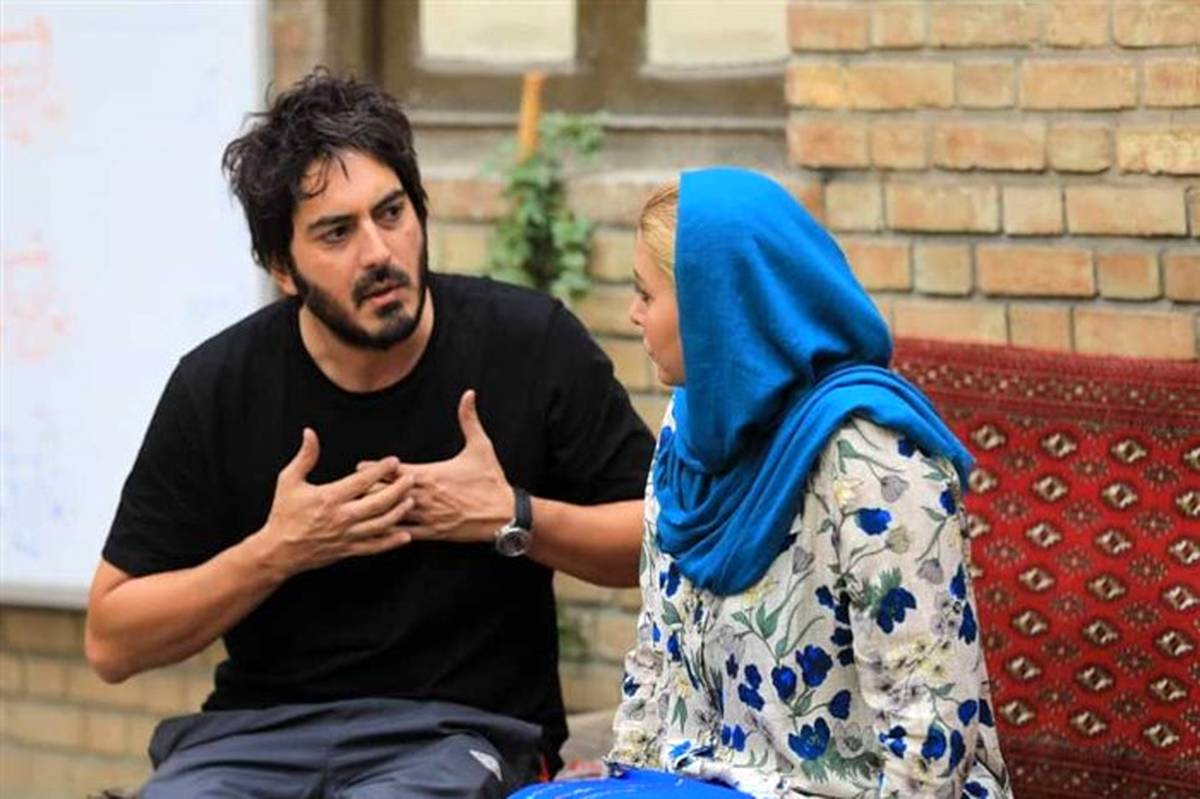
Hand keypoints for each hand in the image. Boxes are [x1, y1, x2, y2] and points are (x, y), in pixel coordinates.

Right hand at [252, 428, 415, 578]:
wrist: (279, 551)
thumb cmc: (284, 513)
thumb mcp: (288, 481)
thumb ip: (304, 457)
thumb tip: (310, 433)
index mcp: (329, 497)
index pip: (362, 481)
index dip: (381, 470)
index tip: (394, 461)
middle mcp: (341, 517)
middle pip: (378, 503)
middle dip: (398, 490)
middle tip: (411, 479)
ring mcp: (346, 535)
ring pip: (380, 525)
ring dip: (399, 513)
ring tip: (412, 501)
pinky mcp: (348, 550)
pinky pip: (374, 547)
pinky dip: (392, 542)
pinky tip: (406, 536)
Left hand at [358, 390, 513, 544]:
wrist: (504, 514)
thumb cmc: (491, 480)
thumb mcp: (481, 446)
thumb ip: (469, 419)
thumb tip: (468, 394)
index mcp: (430, 474)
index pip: (392, 470)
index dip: (374, 468)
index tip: (360, 466)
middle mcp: (423, 496)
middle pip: (384, 492)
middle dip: (368, 489)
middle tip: (351, 488)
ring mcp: (426, 516)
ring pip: (390, 515)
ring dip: (376, 511)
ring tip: (356, 510)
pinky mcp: (432, 533)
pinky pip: (403, 534)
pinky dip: (390, 532)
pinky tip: (378, 531)